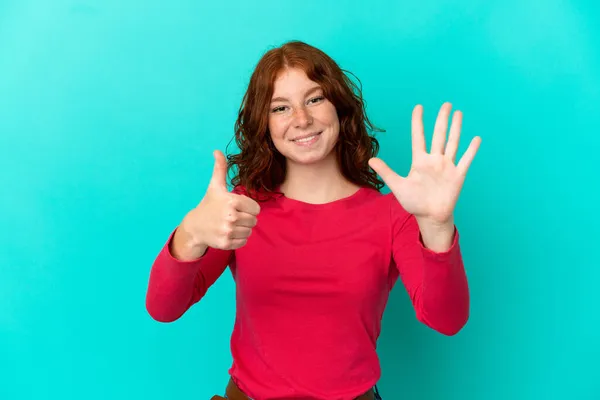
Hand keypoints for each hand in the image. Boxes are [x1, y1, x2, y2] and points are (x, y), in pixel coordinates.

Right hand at [174, 150, 260, 258]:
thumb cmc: (209, 204)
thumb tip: (217, 151)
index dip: (248, 207)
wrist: (195, 226)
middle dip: (246, 218)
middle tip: (233, 216)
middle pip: (254, 220)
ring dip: (243, 229)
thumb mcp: (215, 186)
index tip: (238, 207)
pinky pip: (244, 241)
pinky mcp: (226, 243)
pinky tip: (229, 233)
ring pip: (249, 231)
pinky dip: (239, 239)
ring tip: (230, 224)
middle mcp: (231, 217)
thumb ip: (220, 169)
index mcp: (232, 202)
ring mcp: (228, 231)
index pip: (256, 208)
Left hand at [368, 102, 480, 226]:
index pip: (419, 137)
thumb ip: (386, 172)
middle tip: (446, 104)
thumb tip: (369, 160)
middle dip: (442, 119)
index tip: (419, 107)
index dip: (418, 122)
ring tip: (458, 113)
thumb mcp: (398, 186)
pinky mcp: (458, 175)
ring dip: (456, 128)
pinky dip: (471, 150)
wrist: (430, 217)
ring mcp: (447, 166)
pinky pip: (465, 160)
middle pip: (439, 135)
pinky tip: (476, 138)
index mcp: (419, 161)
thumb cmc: (414, 202)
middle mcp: (434, 160)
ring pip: (452, 143)